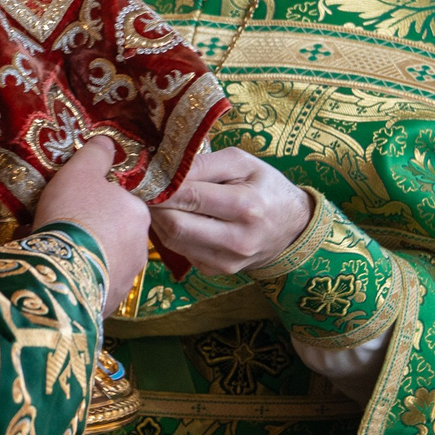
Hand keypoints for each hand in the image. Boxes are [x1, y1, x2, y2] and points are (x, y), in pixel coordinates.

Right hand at [32, 137, 148, 315]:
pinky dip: (79, 278)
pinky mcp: (111, 302)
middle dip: (90, 229)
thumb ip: (96, 154)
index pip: (121, 201)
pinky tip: (57, 273)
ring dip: (84, 255)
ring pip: (104, 259)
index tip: (73, 202)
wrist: (62, 270)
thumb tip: (108, 142)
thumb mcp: (80, 171)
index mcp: (138, 213)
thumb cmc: (73, 213)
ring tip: (52, 252)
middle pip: (113, 231)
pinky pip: (94, 284)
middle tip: (59, 226)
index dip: (96, 200)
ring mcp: (127, 278)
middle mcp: (141, 247)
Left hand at [150, 147, 310, 277]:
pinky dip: (171, 232)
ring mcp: (226, 261)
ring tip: (158, 198)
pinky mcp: (216, 271)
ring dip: (158, 218)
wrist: (292, 228)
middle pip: (174, 225)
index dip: (159, 186)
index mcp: (245, 207)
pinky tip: (177, 216)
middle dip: (153, 204)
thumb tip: (163, 168)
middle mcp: (236, 240)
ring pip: (172, 241)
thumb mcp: (242, 163)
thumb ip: (203, 163)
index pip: (189, 197)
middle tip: (143, 186)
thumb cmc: (265, 187)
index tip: (142, 174)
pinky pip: (181, 251)